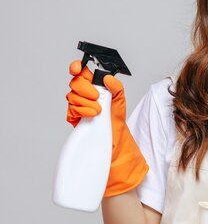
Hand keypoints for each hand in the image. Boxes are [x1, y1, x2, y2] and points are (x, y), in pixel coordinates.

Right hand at [66, 60, 148, 196]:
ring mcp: (81, 111)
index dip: (78, 67)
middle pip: (76, 83)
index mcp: (98, 91)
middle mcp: (87, 99)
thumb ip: (118, 93)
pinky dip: (80, 111)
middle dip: (85, 88)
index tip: (78, 68)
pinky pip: (71, 111)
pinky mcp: (76, 122)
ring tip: (98, 112)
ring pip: (72, 97)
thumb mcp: (122, 110)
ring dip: (85, 102)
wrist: (114, 156)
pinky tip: (91, 116)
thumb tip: (110, 79)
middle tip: (97, 98)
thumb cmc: (118, 133)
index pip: (84, 74)